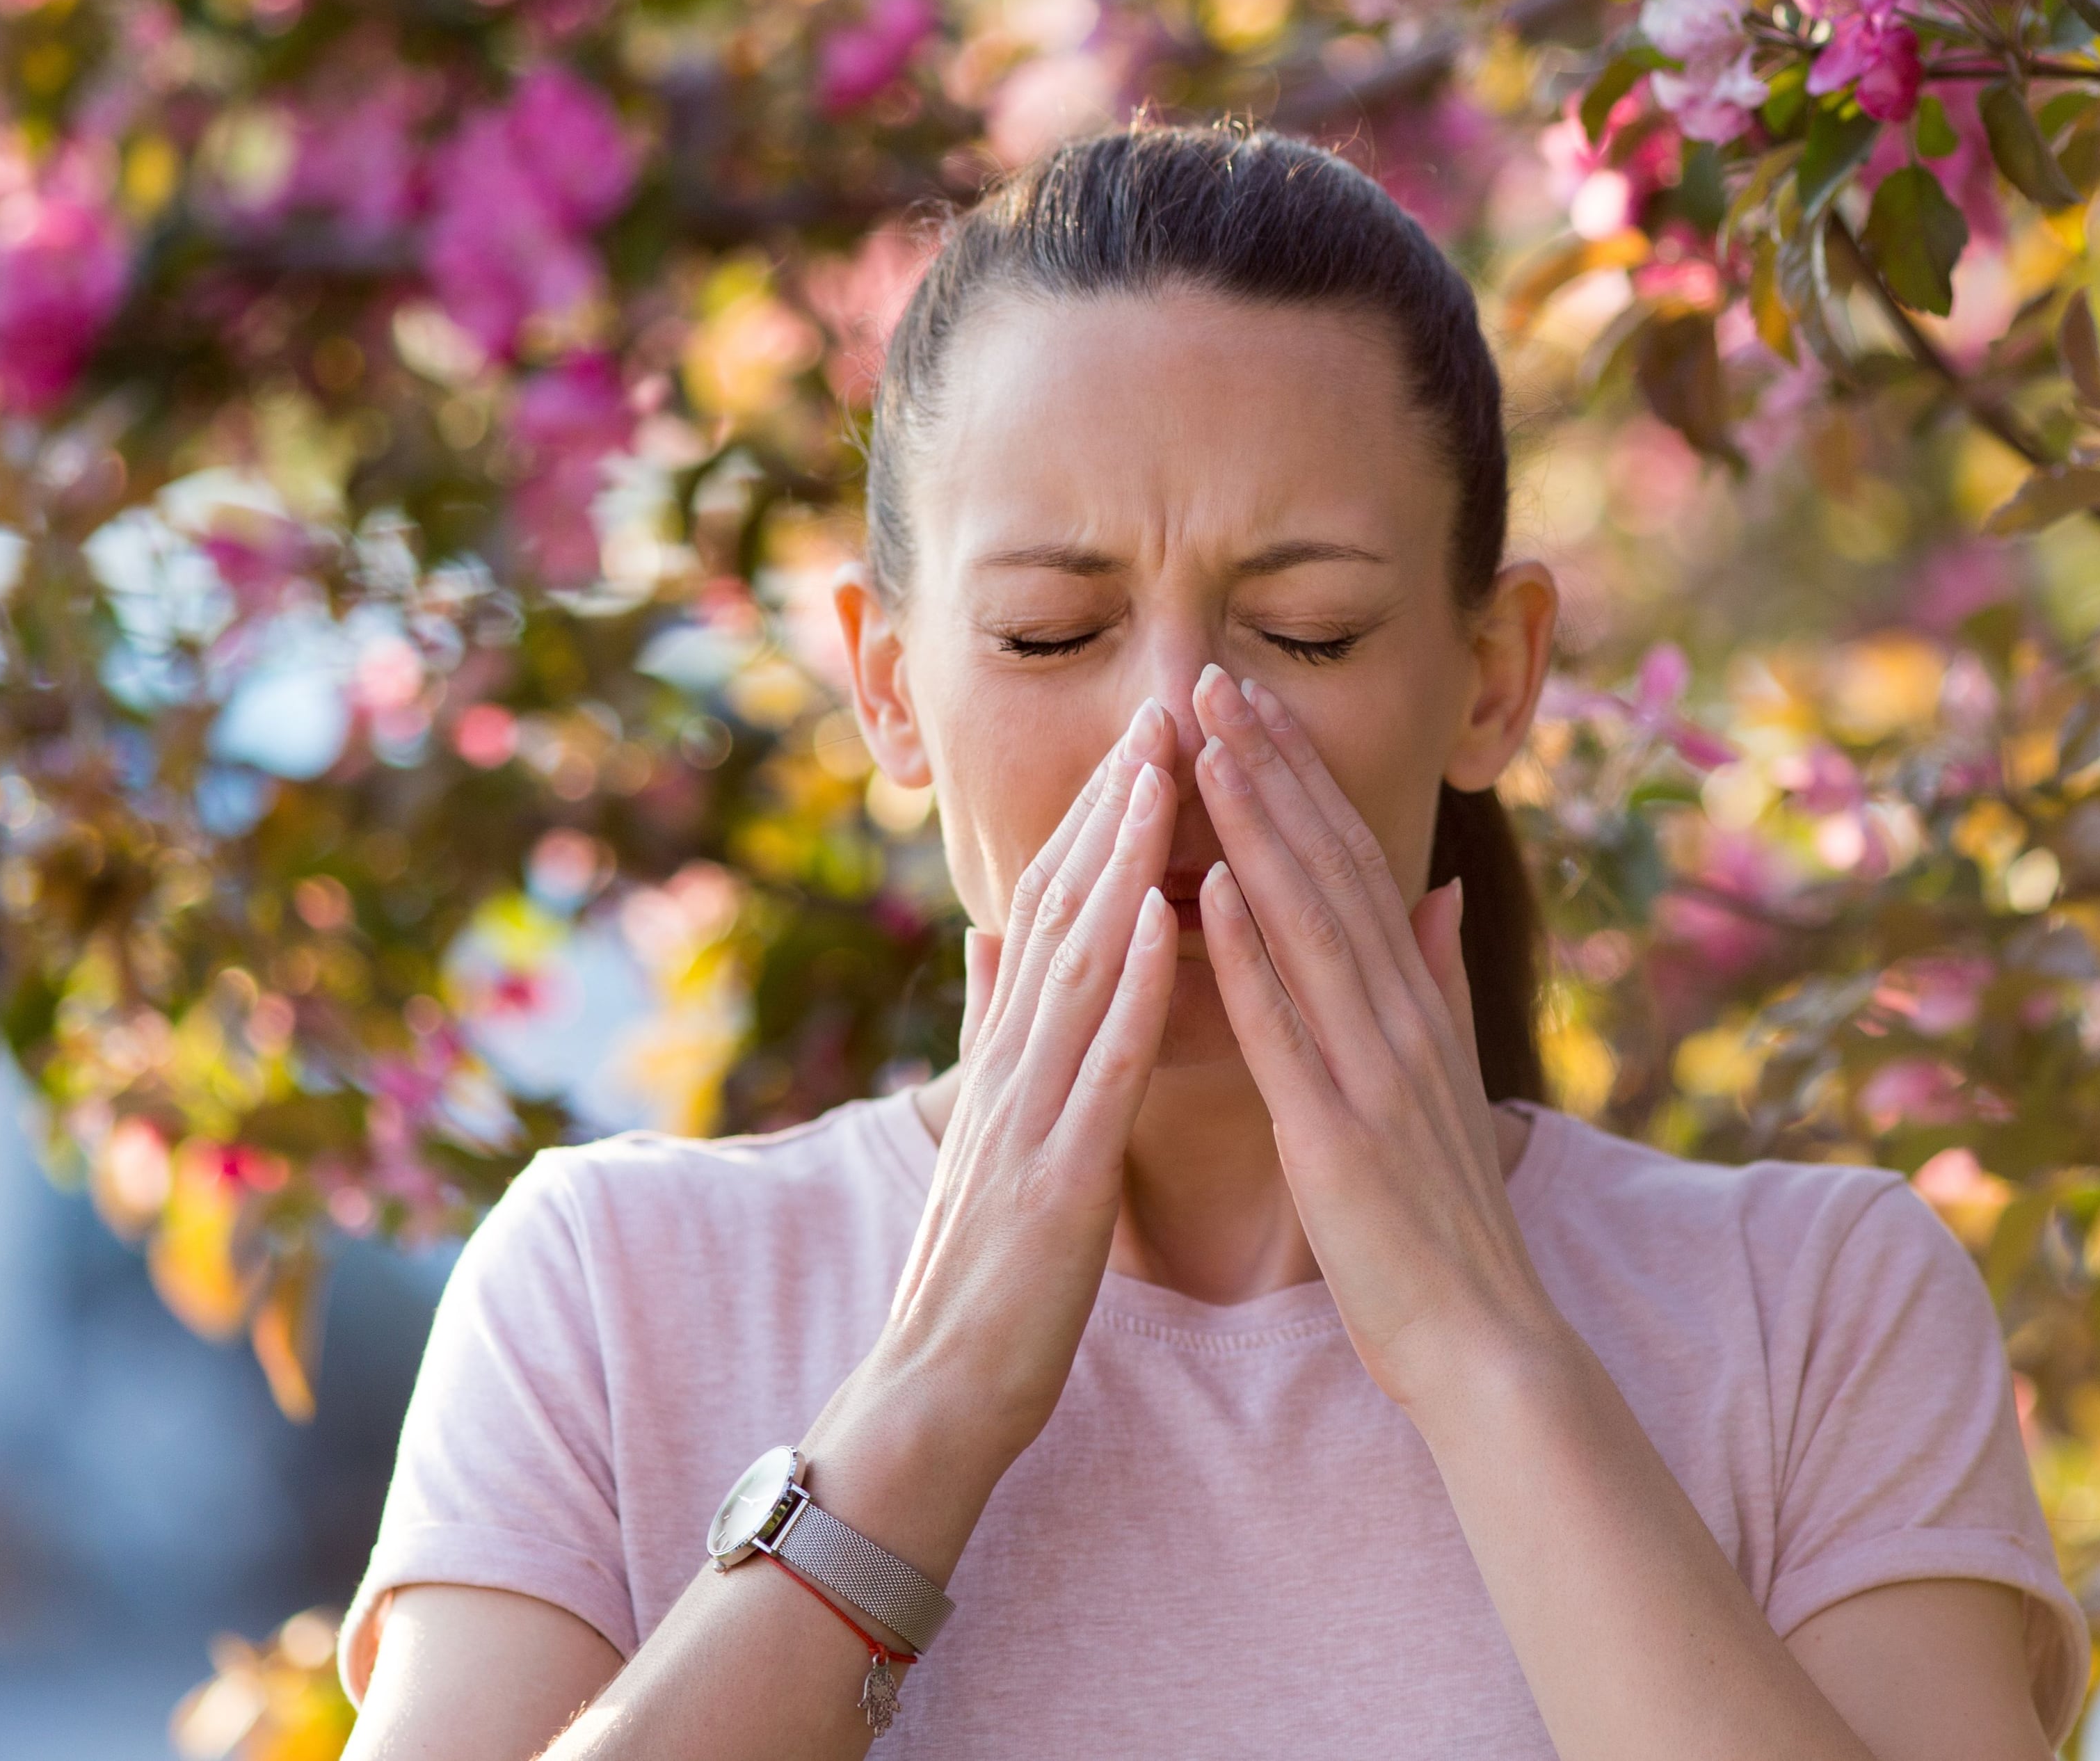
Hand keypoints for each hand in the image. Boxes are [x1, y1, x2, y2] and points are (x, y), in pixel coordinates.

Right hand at [814, 699, 1183, 1500]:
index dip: (1096, 817)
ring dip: (1120, 864)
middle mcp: (1011, 1066)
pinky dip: (1131, 988)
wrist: (935, 1393)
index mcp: (1009, 1055)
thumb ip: (989, 1027)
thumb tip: (988, 931)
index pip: (1054, 910)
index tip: (1144, 732)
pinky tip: (1164, 919)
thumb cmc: (982, 1269)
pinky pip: (1098, 1068)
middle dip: (1111, 807)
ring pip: (1078, 965)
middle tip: (1160, 706)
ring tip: (1162, 773)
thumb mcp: (984, 1126)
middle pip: (1062, 912)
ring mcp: (1026, 1117)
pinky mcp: (1054, 1178)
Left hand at [1186, 664, 1565, 1413]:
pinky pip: (1285, 1029)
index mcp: (1413, 1006)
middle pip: (1329, 867)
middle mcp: (1400, 1018)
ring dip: (1253, 826)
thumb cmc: (1443, 1223)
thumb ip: (1436, 980)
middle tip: (1212, 677)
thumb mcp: (1445, 1081)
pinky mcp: (1336, 1134)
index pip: (1351, 864)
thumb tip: (1432, 892)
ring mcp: (1373, 1071)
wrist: (1484, 1343)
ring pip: (1306, 923)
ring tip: (1205, 741)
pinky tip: (1206, 888)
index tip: (1250, 699)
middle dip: (1270, 767)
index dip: (1300, 776)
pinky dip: (1247, 954)